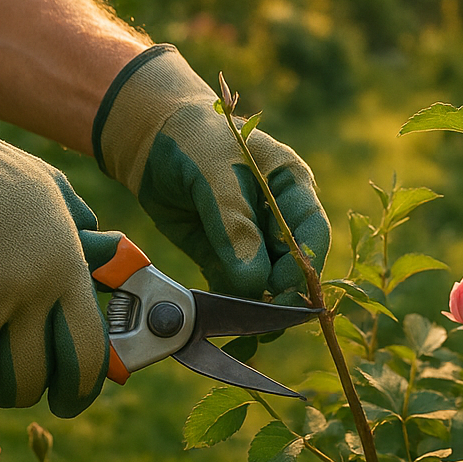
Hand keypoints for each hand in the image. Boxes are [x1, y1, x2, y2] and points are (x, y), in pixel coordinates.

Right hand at [0, 57, 118, 417]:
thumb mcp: (48, 190)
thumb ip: (79, 228)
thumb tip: (105, 253)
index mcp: (64, 268)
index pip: (86, 356)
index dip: (80, 390)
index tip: (70, 400)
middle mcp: (27, 296)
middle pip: (29, 381)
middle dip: (18, 389)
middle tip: (6, 377)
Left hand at [94, 47, 328, 298]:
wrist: (149, 139)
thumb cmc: (193, 140)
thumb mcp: (215, 174)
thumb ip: (235, 225)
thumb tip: (255, 282)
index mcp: (292, 185)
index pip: (312, 232)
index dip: (306, 267)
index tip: (288, 294)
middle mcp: (278, 215)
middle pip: (293, 265)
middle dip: (280, 294)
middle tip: (262, 321)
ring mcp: (252, 238)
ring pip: (264, 281)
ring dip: (253, 304)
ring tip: (237, 322)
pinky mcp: (223, 255)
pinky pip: (233, 286)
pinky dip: (227, 302)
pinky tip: (216, 311)